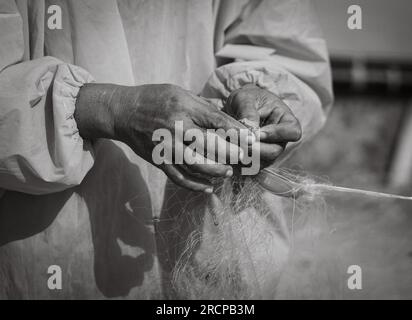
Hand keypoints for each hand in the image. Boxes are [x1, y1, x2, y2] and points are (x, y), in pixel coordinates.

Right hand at [75, 83, 248, 192]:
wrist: (122, 112)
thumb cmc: (154, 98)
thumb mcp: (179, 92)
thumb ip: (202, 106)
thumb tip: (228, 119)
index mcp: (184, 107)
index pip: (217, 120)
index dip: (237, 132)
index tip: (252, 139)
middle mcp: (176, 127)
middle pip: (210, 144)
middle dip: (231, 153)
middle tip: (245, 159)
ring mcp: (166, 145)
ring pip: (196, 164)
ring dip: (215, 171)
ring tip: (228, 173)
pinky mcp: (159, 159)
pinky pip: (178, 176)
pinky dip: (194, 185)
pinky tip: (207, 188)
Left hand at [223, 84, 301, 167]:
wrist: (236, 107)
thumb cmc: (246, 99)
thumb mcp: (245, 99)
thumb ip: (248, 112)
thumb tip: (250, 131)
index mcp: (286, 121)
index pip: (293, 132)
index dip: (277, 134)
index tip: (259, 132)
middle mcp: (280, 140)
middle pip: (274, 151)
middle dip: (256, 148)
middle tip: (239, 142)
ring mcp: (268, 153)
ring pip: (260, 162)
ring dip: (244, 155)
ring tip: (229, 144)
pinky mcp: (255, 161)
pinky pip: (247, 167)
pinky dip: (236, 160)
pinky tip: (226, 151)